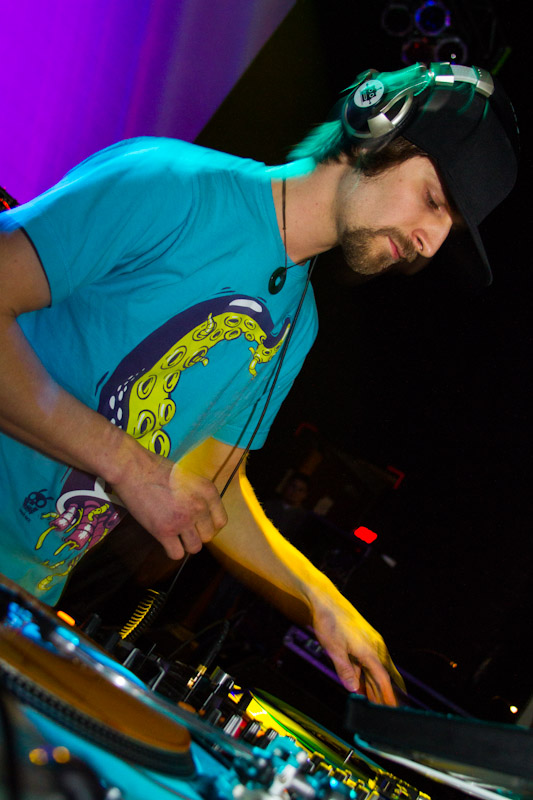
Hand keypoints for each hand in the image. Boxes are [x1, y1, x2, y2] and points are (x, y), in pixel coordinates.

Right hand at [112, 456, 227, 558]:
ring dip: (185, 544)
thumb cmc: (157, 469)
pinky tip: (165, 541)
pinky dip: (171, 550)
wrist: (133, 469)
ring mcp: (183, 520)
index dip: (210, 525)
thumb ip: (199, 495)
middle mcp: (199, 507)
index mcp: (208, 491)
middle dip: (197, 534)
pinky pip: (176, 554)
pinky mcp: (164, 531)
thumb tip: (203, 513)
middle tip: (184, 528)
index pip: (221, 521)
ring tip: (175, 535)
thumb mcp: (188, 476)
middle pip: (208, 536)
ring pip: (194, 548)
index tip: (200, 524)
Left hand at [310, 597, 403, 705]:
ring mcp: (371, 642)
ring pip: (377, 669)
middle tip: (387, 711)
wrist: (326, 600)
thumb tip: (354, 689)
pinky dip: (369, 674)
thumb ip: (345, 671)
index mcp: (369, 651)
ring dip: (376, 685)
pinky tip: (363, 683)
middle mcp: (375, 646)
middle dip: (386, 694)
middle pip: (384, 675)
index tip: (393, 709)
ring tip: (377, 702)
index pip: (383, 679)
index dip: (388, 695)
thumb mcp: (334, 649)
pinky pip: (371, 661)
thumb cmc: (330, 622)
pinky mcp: (365, 639)